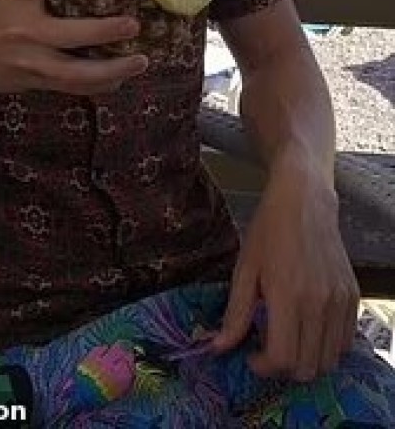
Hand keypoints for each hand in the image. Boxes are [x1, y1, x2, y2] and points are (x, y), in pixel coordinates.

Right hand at [0, 0, 148, 95]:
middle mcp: (23, 30)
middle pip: (68, 33)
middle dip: (104, 31)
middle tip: (134, 25)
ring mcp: (29, 61)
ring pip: (75, 72)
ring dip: (112, 69)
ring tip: (140, 62)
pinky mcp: (35, 82)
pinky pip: (72, 87)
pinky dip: (98, 85)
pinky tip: (119, 80)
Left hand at [212, 148, 359, 380]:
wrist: (304, 200)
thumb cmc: (268, 230)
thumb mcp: (245, 268)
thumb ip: (235, 313)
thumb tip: (218, 347)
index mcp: (287, 295)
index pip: (283, 357)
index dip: (264, 368)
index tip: (252, 358)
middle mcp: (319, 303)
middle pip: (308, 367)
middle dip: (284, 369)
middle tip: (268, 351)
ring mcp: (339, 301)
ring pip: (329, 360)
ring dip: (307, 362)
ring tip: (288, 341)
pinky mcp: (352, 296)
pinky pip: (345, 342)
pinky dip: (327, 348)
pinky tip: (308, 330)